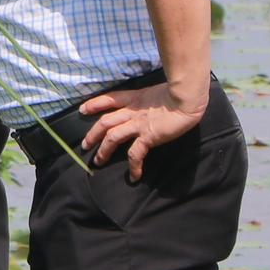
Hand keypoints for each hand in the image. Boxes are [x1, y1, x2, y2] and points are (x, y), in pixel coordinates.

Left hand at [79, 81, 206, 179]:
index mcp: (135, 99)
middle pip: (105, 121)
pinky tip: (133, 176)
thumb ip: (154, 99)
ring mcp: (138, 124)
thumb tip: (157, 103)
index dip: (95, 104)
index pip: (110, 99)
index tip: (83, 110)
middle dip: (93, 134)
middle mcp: (133, 111)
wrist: (187, 97)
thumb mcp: (161, 92)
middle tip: (85, 145)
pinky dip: (133, 166)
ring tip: (98, 161)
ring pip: (112, 137)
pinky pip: (135, 154)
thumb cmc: (181, 93)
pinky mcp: (148, 136)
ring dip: (103, 150)